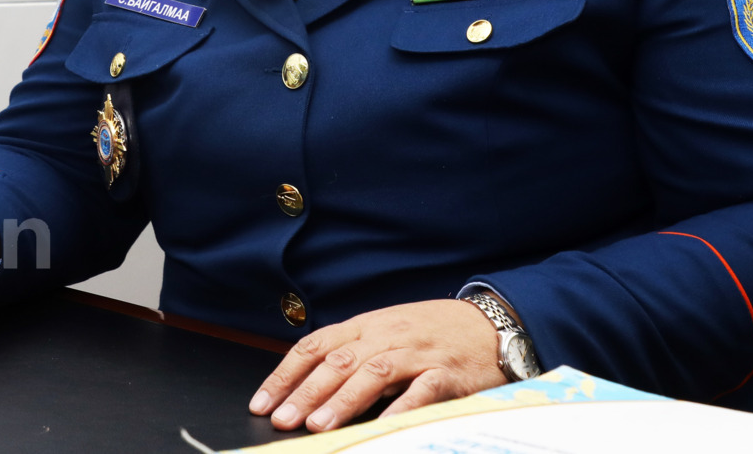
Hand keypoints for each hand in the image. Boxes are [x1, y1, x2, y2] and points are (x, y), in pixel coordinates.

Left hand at [248, 299, 505, 431]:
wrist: (490, 324)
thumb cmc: (432, 333)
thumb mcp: (386, 332)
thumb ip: (352, 354)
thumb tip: (305, 385)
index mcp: (367, 325)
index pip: (316, 346)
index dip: (285, 375)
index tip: (262, 402)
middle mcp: (387, 335)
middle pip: (338, 362)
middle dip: (306, 393)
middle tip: (282, 420)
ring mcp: (417, 353)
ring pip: (373, 374)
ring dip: (343, 401)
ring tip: (318, 426)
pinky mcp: (446, 373)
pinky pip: (421, 391)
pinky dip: (399, 409)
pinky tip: (382, 427)